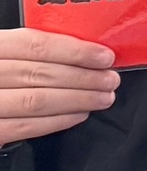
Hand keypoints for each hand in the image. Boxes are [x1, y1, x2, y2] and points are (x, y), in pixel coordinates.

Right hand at [0, 28, 119, 142]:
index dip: (73, 49)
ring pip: (36, 100)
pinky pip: (26, 126)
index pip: (32, 44)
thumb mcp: (2, 55)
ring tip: (103, 97)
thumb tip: (79, 52)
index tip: (104, 56)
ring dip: (77, 99)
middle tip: (111, 79)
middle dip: (83, 77)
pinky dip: (58, 121)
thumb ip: (25, 52)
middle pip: (39, 73)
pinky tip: (79, 115)